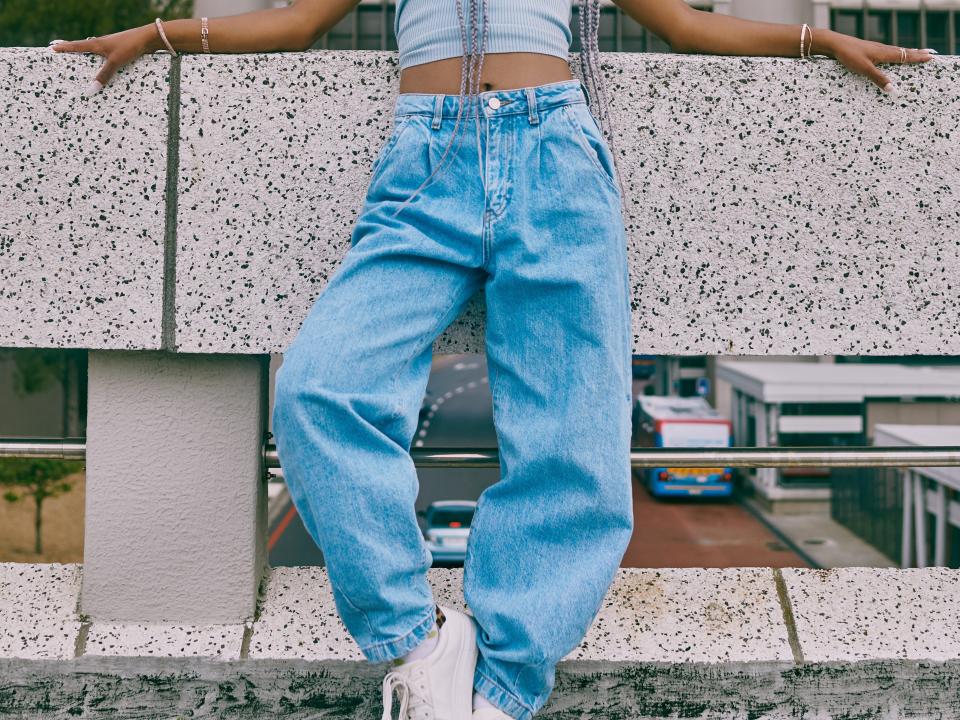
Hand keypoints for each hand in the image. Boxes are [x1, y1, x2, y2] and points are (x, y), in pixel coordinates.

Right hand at [48, 25, 156, 96]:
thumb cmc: (130, 47)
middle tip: (59, 49)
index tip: (52, 47)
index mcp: (96, 44)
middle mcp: (101, 44)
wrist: (148, 39)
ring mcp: (111, 47)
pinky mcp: (119, 51)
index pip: (76, 46)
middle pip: (83, 47)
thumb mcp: (115, 62)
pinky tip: (102, 65)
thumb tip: (91, 90)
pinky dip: (100, 61)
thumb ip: (103, 75)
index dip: (64, 48)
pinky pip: (105, 58)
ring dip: (86, 55)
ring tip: (77, 59)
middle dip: (72, 50)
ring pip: (94, 52)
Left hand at [822, 32, 936, 94]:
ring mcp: (875, 49)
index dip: (918, 57)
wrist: (835, 44)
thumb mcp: (864, 69)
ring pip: (896, 50)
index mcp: (884, 53)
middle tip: (930, 53)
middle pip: (904, 51)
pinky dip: (895, 52)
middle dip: (917, 53)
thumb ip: (878, 78)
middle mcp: (882, 49)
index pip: (906, 56)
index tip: (931, 57)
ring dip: (907, 52)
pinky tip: (892, 53)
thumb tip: (892, 89)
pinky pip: (887, 51)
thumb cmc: (849, 56)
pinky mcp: (868, 50)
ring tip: (916, 52)